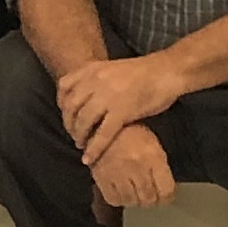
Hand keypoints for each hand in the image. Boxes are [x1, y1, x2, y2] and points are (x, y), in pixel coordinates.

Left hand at [55, 48, 181, 159]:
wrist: (166, 71)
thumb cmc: (144, 71)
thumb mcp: (113, 68)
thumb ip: (97, 79)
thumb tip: (87, 97)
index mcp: (93, 69)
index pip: (64, 86)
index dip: (61, 104)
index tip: (66, 115)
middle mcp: (95, 81)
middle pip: (71, 107)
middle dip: (69, 124)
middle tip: (74, 134)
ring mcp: (107, 97)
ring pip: (83, 121)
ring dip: (79, 136)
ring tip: (81, 145)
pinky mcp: (122, 112)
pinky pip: (102, 134)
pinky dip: (94, 149)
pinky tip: (90, 158)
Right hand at [89, 123, 174, 208]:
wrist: (102, 124)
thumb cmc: (130, 132)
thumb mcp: (152, 143)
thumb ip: (160, 167)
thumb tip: (165, 191)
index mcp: (152, 155)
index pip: (166, 190)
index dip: (167, 197)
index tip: (165, 197)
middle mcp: (136, 166)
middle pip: (149, 198)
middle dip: (152, 200)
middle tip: (150, 196)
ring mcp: (117, 172)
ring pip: (132, 201)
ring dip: (136, 201)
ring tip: (136, 193)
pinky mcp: (101, 177)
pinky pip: (114, 200)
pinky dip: (120, 199)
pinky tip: (122, 192)